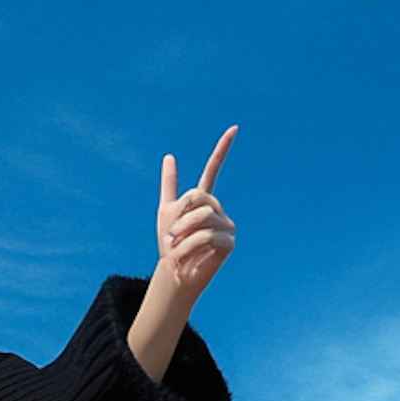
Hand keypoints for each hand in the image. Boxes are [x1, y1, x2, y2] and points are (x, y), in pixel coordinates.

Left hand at [156, 126, 236, 298]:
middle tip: (170, 235)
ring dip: (182, 232)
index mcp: (203, 200)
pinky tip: (183, 255)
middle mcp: (217, 210)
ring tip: (175, 246)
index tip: (234, 128)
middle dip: (180, 216)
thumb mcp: (165, 213)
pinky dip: (188, 246)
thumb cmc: (170, 245)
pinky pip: (207, 236)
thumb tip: (169, 156)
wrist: (173, 272)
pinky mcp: (229, 242)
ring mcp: (226, 225)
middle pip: (199, 197)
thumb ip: (169, 186)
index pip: (213, 170)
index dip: (222, 149)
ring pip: (202, 217)